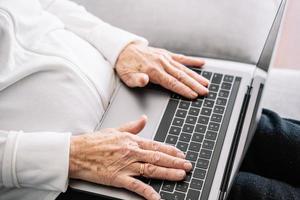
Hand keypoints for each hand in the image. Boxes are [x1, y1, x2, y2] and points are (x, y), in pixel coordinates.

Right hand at [69, 116, 191, 199]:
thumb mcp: (115, 130)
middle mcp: (131, 152)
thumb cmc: (94, 142)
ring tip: (181, 175)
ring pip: (151, 169)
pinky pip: (136, 186)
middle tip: (188, 165)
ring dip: (168, 173)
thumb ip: (132, 126)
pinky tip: (157, 198)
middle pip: (157, 157)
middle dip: (175, 162)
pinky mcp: (118, 178)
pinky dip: (148, 192)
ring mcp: (126, 165)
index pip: (156, 145)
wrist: (76, 152)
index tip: (181, 154)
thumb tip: (144, 119)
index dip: (170, 150)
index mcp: (131, 141)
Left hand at [116, 43, 208, 98]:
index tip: (193, 95)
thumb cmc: (126, 66)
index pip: (172, 83)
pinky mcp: (166, 54)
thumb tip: (144, 80)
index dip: (184, 90)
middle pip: (181, 76)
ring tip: (206, 83)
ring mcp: (165, 58)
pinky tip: (201, 63)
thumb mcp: (126, 76)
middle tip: (205, 92)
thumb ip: (136, 80)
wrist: (124, 50)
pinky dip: (191, 61)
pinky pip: (181, 58)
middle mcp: (162, 63)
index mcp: (153, 71)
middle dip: (194, 85)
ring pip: (184, 68)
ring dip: (196, 76)